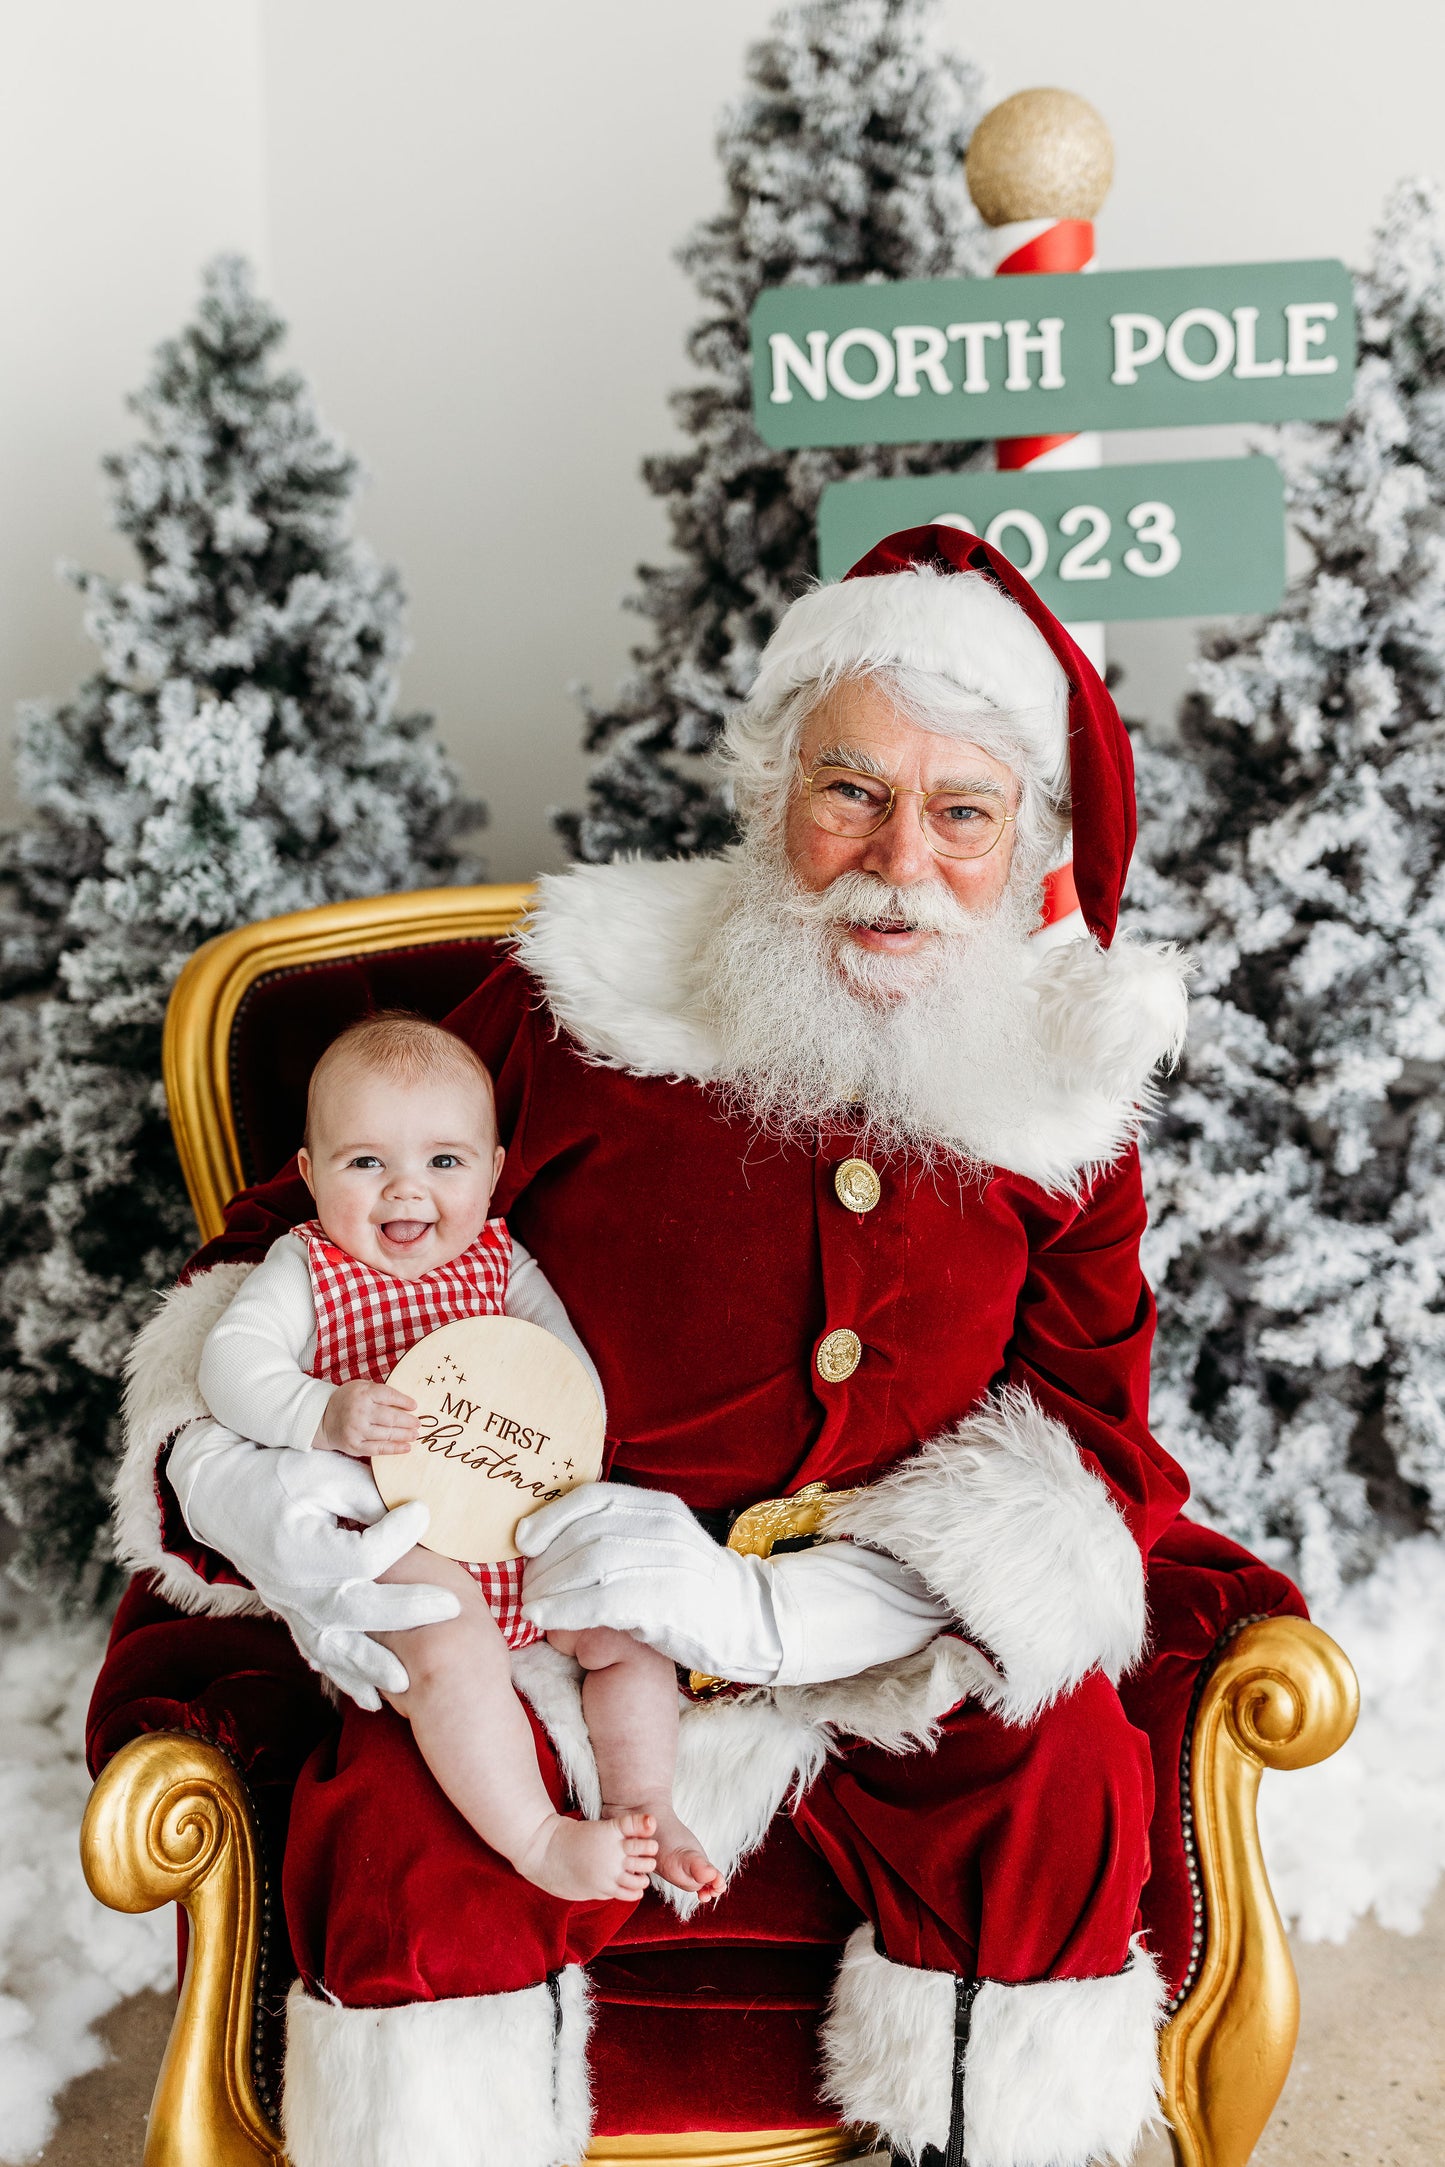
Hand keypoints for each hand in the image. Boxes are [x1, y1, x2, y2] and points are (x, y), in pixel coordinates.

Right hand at [171, 1422, 460, 1708]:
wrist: (221, 1493)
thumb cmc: (276, 1476)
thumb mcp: (323, 1473)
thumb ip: (368, 1498)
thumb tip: (415, 1517)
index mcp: (301, 1547)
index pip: (364, 1555)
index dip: (400, 1534)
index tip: (423, 1513)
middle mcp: (293, 1586)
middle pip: (355, 1609)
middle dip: (406, 1613)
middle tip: (451, 1607)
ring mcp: (288, 1605)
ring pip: (332, 1646)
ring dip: (368, 1667)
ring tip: (406, 1683)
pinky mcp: (288, 1613)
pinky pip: (316, 1652)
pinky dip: (341, 1676)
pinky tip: (369, 1698)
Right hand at [319, 1380, 418, 1456]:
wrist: (322, 1418)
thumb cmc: (347, 1400)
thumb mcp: (361, 1387)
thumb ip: (380, 1392)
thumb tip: (406, 1402)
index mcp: (362, 1394)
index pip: (389, 1396)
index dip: (404, 1401)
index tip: (415, 1406)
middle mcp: (360, 1412)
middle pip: (391, 1417)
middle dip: (408, 1421)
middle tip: (418, 1423)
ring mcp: (357, 1430)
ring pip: (387, 1434)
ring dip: (405, 1435)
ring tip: (415, 1435)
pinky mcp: (355, 1446)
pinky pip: (379, 1449)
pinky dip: (394, 1449)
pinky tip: (406, 1447)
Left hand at [516, 1484, 782, 1682]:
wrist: (747, 1620)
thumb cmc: (689, 1587)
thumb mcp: (659, 1543)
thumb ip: (617, 1533)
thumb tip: (550, 1542)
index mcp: (657, 1506)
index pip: (592, 1498)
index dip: (551, 1518)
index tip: (524, 1542)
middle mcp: (663, 1526)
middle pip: (586, 1534)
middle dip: (546, 1561)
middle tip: (523, 1585)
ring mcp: (669, 1562)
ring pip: (591, 1565)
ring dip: (550, 1587)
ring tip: (528, 1604)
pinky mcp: (668, 1601)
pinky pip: (604, 1600)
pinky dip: (567, 1609)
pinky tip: (545, 1620)